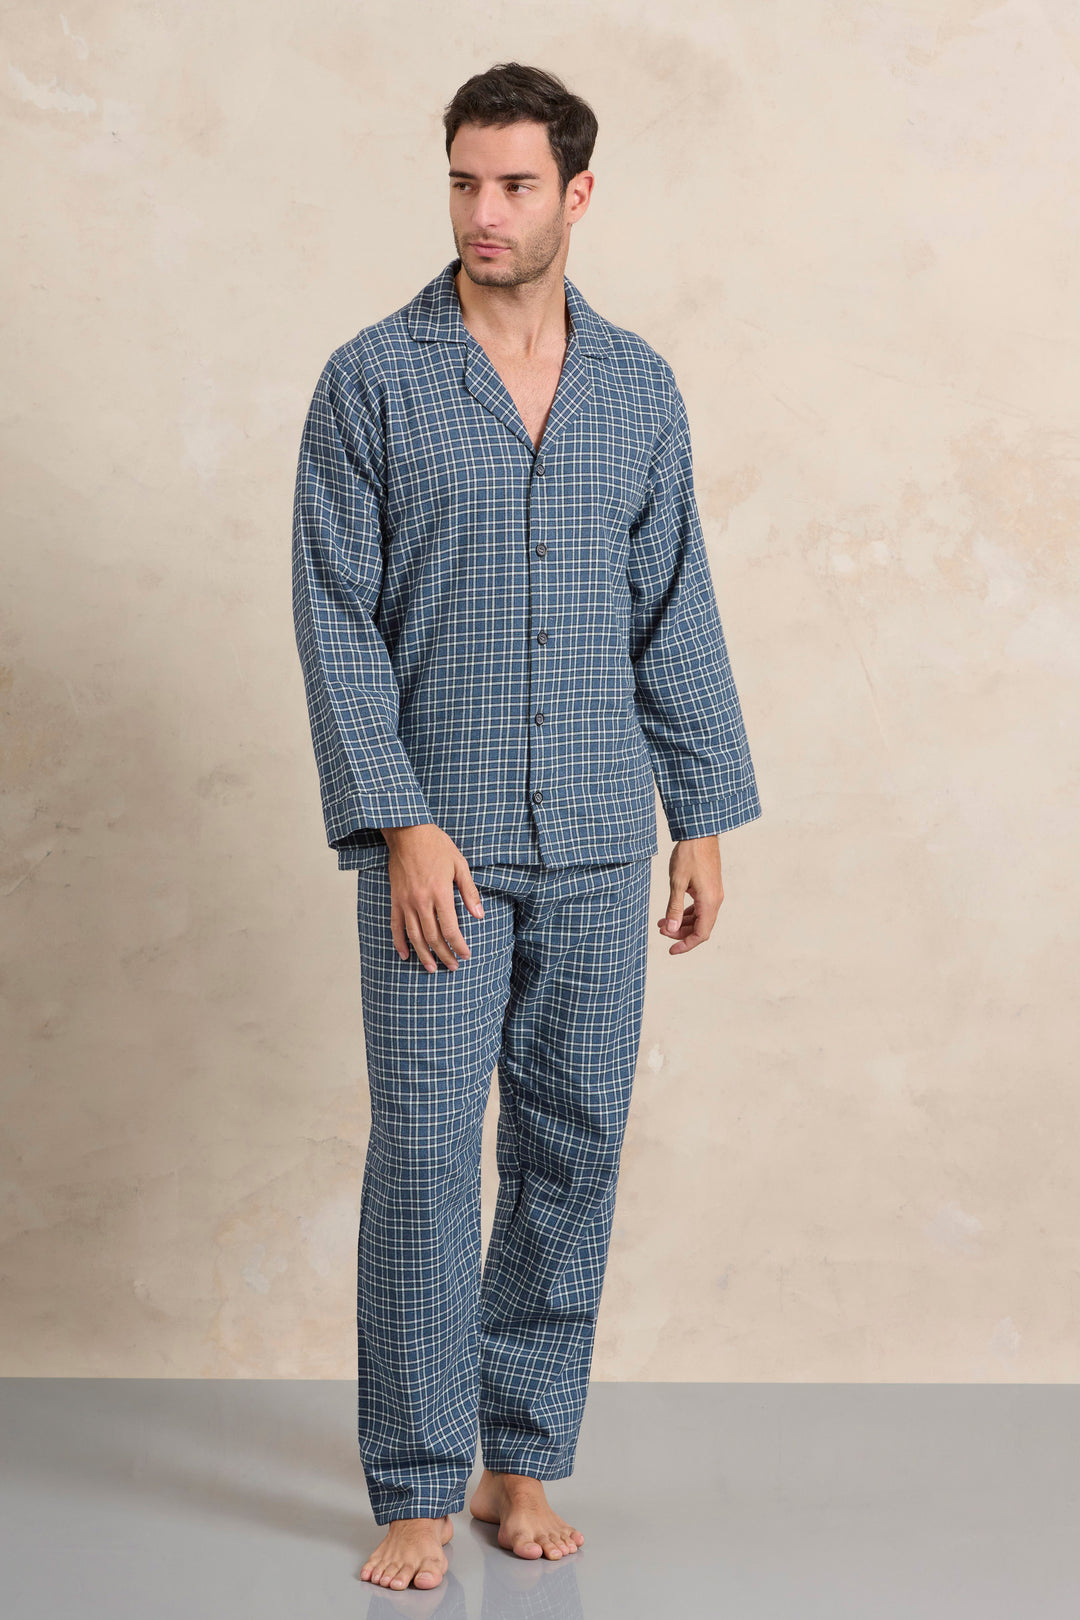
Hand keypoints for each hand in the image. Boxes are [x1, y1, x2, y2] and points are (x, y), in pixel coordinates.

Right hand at [380, 824, 484, 971]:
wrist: (408, 832)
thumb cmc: (436, 846)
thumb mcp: (460, 865)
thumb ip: (469, 892)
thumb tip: (479, 915)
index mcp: (440, 893)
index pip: (450, 929)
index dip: (458, 945)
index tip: (466, 955)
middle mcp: (421, 901)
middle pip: (433, 937)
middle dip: (444, 955)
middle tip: (453, 966)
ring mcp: (406, 901)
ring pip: (414, 936)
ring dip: (423, 955)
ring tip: (432, 968)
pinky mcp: (395, 899)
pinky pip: (396, 925)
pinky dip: (399, 942)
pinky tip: (405, 955)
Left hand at [657, 836, 723, 954]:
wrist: (700, 834)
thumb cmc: (688, 855)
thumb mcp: (677, 883)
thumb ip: (674, 908)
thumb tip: (670, 929)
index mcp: (709, 902)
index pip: (701, 934)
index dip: (686, 944)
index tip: (671, 950)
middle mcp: (715, 900)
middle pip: (700, 928)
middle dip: (680, 933)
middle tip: (661, 930)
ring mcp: (714, 894)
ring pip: (699, 918)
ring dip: (682, 923)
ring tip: (662, 922)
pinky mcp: (710, 888)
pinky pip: (700, 908)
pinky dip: (686, 912)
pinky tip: (672, 911)